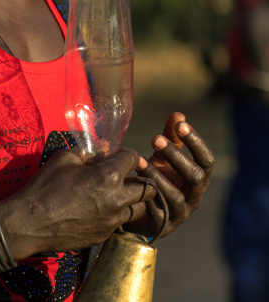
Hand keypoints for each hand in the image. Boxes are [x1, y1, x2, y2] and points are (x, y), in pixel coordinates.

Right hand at [0, 147, 155, 259]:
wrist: (30, 223)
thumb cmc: (45, 186)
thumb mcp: (65, 158)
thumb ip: (89, 153)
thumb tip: (103, 151)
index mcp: (108, 176)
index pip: (134, 159)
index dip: (128, 154)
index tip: (121, 155)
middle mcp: (116, 200)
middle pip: (147, 189)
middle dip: (140, 179)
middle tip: (127, 175)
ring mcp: (112, 221)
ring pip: (139, 209)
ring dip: (132, 199)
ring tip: (118, 193)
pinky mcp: (104, 236)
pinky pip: (121, 223)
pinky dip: (118, 214)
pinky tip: (103, 209)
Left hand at [125, 112, 214, 238]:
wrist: (138, 209)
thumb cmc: (156, 177)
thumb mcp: (163, 156)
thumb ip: (171, 138)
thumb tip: (178, 114)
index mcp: (198, 178)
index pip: (207, 160)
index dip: (196, 142)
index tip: (181, 125)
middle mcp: (194, 196)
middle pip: (195, 176)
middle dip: (175, 156)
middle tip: (155, 139)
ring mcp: (180, 213)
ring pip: (174, 195)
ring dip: (156, 176)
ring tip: (139, 161)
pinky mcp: (163, 226)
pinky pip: (157, 212)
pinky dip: (146, 196)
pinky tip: (133, 182)